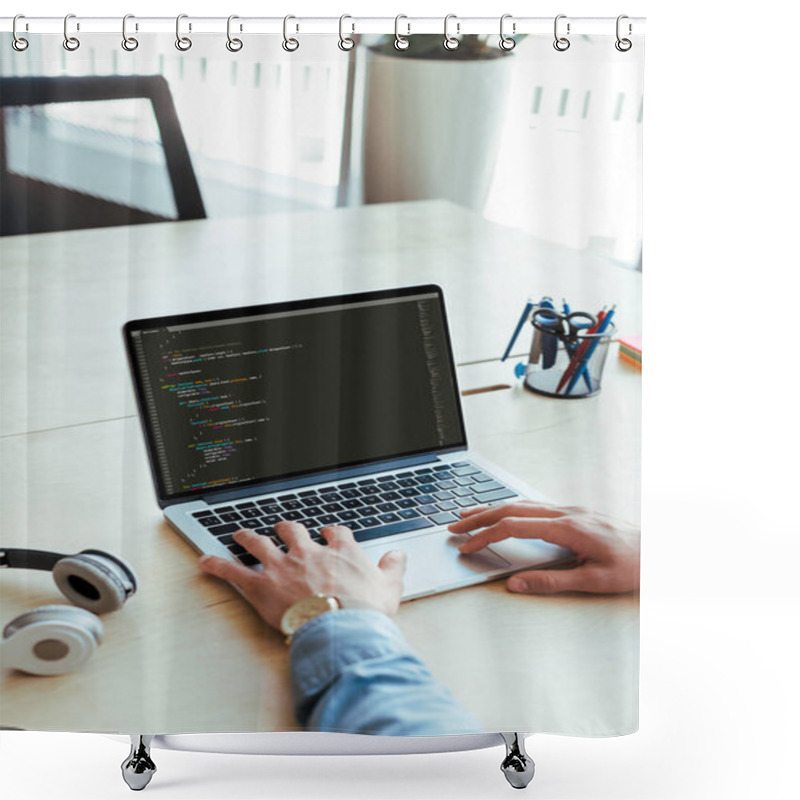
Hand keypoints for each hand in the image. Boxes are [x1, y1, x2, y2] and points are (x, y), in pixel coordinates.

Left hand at [197, 522, 406, 629]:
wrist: (340, 629)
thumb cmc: (364, 612)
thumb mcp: (390, 588)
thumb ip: (393, 568)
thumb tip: (398, 555)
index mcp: (340, 551)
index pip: (335, 533)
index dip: (331, 533)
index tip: (329, 535)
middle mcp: (309, 552)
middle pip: (294, 531)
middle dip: (287, 529)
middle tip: (282, 529)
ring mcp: (283, 566)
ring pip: (260, 544)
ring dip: (249, 538)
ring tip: (241, 533)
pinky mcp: (261, 585)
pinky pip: (233, 572)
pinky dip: (217, 565)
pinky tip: (204, 560)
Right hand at [448, 501, 639, 594]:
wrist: (663, 550)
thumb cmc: (635, 566)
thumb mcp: (594, 581)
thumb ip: (552, 582)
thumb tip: (516, 584)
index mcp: (568, 527)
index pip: (514, 527)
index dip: (486, 536)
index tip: (466, 547)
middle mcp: (567, 512)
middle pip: (512, 508)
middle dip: (479, 517)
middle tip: (454, 527)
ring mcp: (572, 509)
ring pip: (522, 503)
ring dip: (493, 508)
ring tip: (469, 516)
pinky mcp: (576, 512)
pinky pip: (535, 505)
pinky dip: (511, 508)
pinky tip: (505, 513)